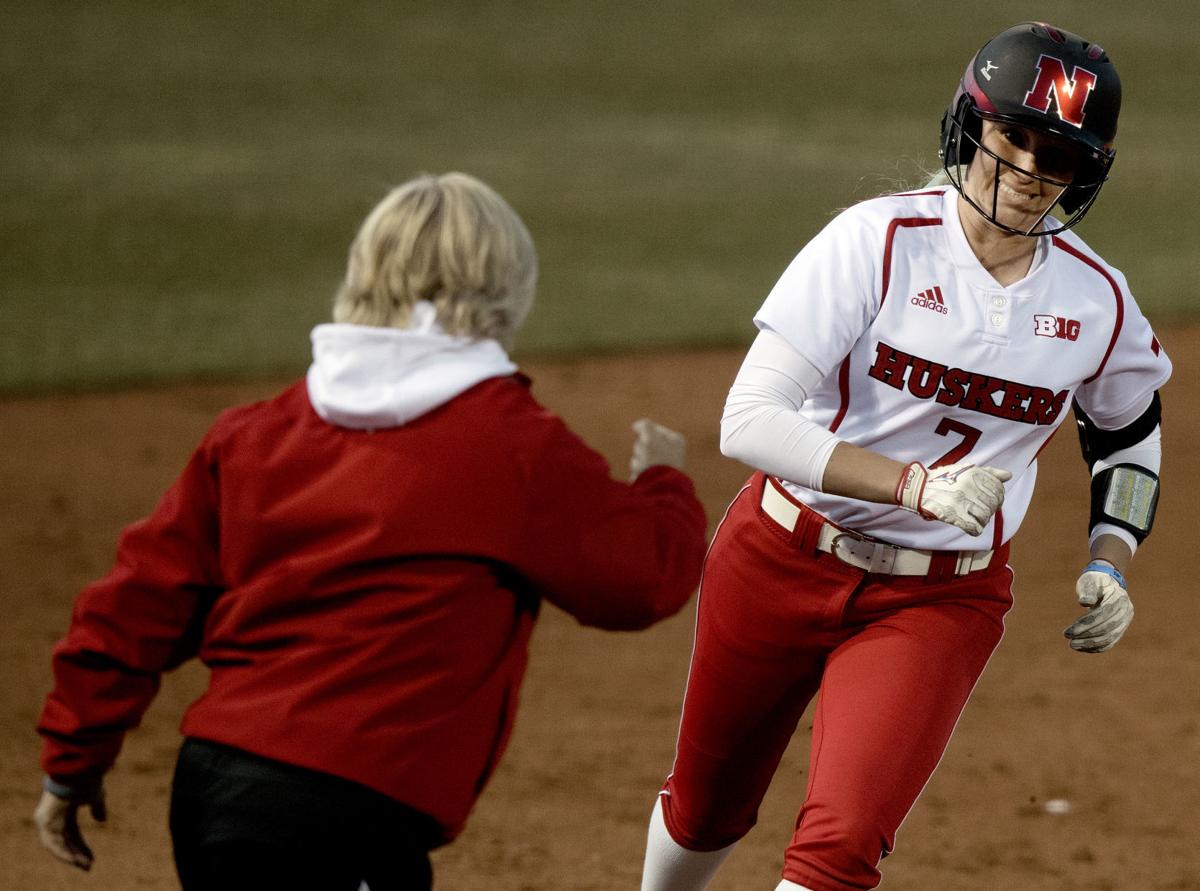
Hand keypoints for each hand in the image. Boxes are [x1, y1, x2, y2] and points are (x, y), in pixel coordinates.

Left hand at [34, 783, 105, 870]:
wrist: (78, 772)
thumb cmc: (87, 780)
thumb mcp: (96, 797)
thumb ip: (98, 808)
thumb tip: (102, 820)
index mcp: (66, 811)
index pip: (73, 834)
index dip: (82, 846)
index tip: (92, 858)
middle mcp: (55, 817)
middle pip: (66, 841)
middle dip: (77, 854)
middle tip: (88, 865)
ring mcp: (48, 820)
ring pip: (59, 844)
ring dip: (71, 856)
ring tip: (84, 865)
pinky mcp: (45, 821)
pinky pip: (53, 842)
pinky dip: (63, 852)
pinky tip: (74, 860)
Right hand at [630, 418, 686, 479]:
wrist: (658, 488)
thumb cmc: (656, 461)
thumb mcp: (650, 437)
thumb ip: (644, 425)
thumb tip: (637, 426)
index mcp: (676, 440)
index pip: (652, 428)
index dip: (645, 434)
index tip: (648, 443)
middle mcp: (671, 451)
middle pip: (645, 441)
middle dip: (641, 448)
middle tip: (647, 457)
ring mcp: (662, 464)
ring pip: (640, 453)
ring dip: (638, 460)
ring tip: (644, 468)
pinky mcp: (652, 475)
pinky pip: (638, 466)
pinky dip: (638, 470)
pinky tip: (642, 475)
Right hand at [896, 461, 1011, 535]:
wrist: (919, 487)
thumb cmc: (943, 479)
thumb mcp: (965, 470)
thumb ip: (988, 473)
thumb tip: (1008, 475)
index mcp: (974, 474)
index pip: (998, 489)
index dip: (998, 497)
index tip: (993, 502)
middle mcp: (970, 487)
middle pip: (993, 504)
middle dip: (990, 509)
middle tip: (981, 511)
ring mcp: (961, 501)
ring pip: (985, 516)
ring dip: (982, 520)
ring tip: (974, 518)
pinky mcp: (954, 515)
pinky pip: (975, 528)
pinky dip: (975, 529)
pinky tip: (970, 526)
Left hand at [1065, 561, 1133, 652]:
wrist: (1107, 584)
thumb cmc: (1095, 582)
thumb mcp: (1089, 581)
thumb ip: (1088, 591)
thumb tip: (1084, 602)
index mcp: (1119, 597)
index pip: (1103, 613)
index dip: (1085, 624)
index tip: (1068, 632)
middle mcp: (1126, 611)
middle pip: (1107, 627)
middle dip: (1086, 635)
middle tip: (1068, 639)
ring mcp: (1125, 621)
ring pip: (1109, 637)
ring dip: (1090, 644)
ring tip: (1072, 645)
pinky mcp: (1121, 629)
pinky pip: (1111, 642)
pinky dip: (1097, 647)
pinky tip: (1082, 648)